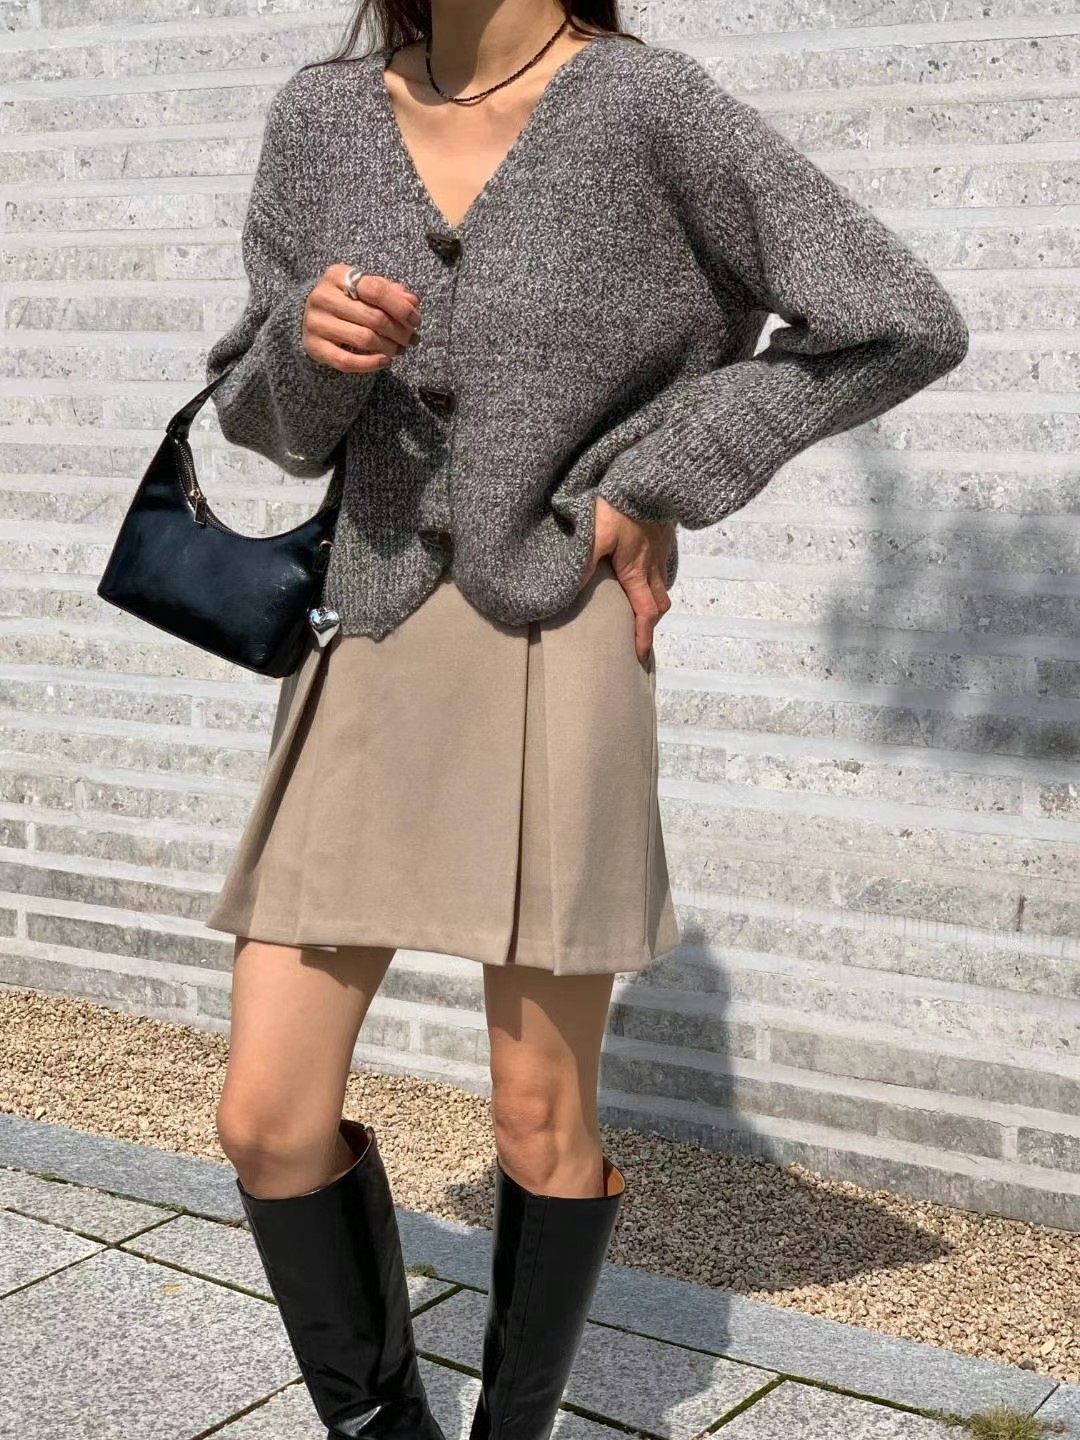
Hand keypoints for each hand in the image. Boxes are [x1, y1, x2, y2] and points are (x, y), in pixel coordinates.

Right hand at [301, 266, 421, 373]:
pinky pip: (346, 361)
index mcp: (338, 275)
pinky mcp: (314, 346)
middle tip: (411, 339)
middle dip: (399, 332)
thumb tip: (412, 301)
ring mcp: (316, 322)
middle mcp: (323, 296)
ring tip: (400, 350)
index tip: (416, 321)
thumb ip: (389, 292)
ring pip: (363, 339)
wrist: (309, 316)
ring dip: (389, 348)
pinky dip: (370, 364)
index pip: (376, 289)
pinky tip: (385, 361)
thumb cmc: (346, 301)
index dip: (401, 307)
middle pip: (373, 317)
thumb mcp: (365, 289)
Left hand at [580, 495, 674, 663]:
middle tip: (637, 634)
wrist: (649, 475)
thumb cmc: (620, 505)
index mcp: (638, 570)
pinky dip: (653, 576)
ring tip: (636, 606)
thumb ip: (582, 563)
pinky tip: (640, 570)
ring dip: (652, 598)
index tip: (639, 658)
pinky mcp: (663, 532)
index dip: (642, 638)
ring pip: (661, 583)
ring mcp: (662, 548)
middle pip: (659, 602)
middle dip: (649, 622)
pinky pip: (661, 564)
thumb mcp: (596, 534)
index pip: (645, 613)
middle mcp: (654, 564)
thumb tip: (566, 594)